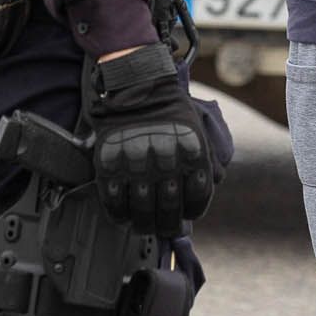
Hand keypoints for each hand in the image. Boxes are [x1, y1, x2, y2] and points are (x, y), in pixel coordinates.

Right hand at [85, 42, 214, 237]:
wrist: (138, 87)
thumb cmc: (171, 113)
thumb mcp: (198, 134)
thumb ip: (204, 166)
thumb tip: (196, 204)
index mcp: (193, 153)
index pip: (198, 198)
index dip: (193, 212)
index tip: (187, 217)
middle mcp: (166, 161)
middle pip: (169, 210)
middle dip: (168, 225)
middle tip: (164, 229)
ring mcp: (136, 163)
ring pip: (141, 211)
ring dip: (143, 224)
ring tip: (143, 226)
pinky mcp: (110, 164)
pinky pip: (113, 202)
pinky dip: (118, 215)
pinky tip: (123, 217)